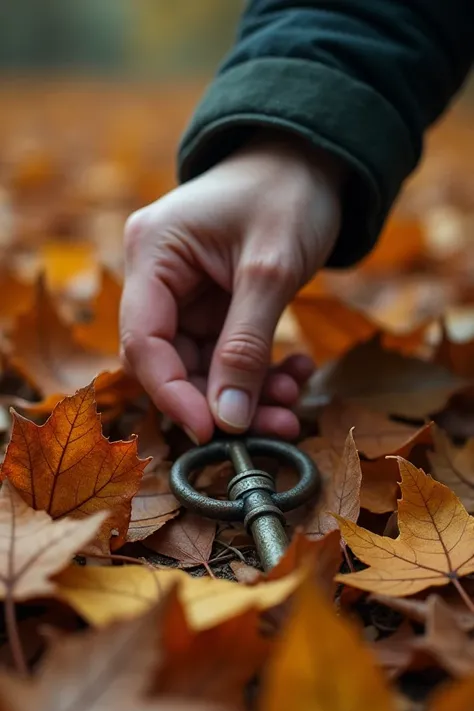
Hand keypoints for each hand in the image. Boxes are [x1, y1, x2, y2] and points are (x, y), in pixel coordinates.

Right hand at [120, 131, 343, 443]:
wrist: (312, 158)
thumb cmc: (288, 192)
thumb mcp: (271, 269)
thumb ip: (246, 346)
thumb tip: (228, 420)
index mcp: (153, 252)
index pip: (143, 341)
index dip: (173, 394)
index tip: (213, 432)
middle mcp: (159, 276)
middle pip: (172, 361)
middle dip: (224, 400)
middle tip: (276, 425)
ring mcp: (185, 292)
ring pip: (203, 365)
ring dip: (248, 392)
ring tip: (294, 403)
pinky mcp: (212, 303)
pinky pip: (226, 353)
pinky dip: (259, 371)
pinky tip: (295, 374)